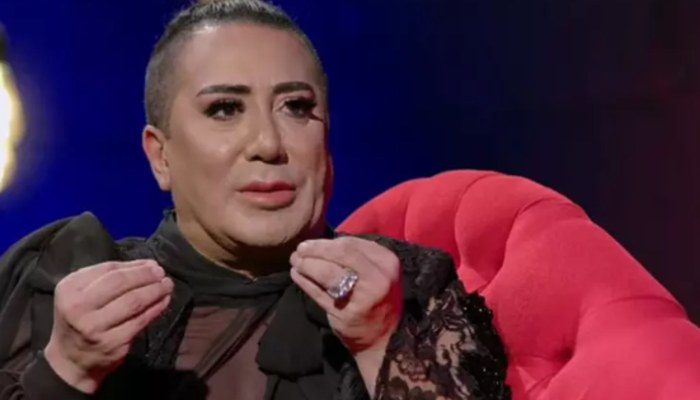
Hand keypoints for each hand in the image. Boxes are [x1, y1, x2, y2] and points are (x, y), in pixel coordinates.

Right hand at [44, 260, 172, 393]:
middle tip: (161, 273)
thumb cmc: (80, 320)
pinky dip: (156, 307)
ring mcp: (95, 327)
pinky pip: (140, 320)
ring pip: (133, 301)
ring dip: (155, 290)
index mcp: (69, 288)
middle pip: (120, 283)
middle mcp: (79, 307)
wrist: (70, 360)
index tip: (152, 264)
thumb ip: (109, 276)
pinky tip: (163, 301)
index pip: (108, 270)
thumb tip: (146, 265)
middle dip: (145, 275)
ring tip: (167, 285)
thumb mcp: (82, 293)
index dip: (134, 265)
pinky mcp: (112, 342)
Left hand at [289, 237, 401, 355]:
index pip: (350, 244)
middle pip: (339, 254)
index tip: (311, 244)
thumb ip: (356, 255)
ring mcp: (362, 296)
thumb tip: (322, 243)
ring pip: (327, 273)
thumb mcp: (377, 272)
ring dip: (307, 265)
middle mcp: (377, 277)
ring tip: (295, 262)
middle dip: (315, 250)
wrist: (384, 338)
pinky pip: (319, 293)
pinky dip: (304, 282)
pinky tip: (296, 275)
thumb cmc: (377, 298)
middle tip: (299, 250)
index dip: (326, 242)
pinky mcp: (345, 313)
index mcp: (386, 262)